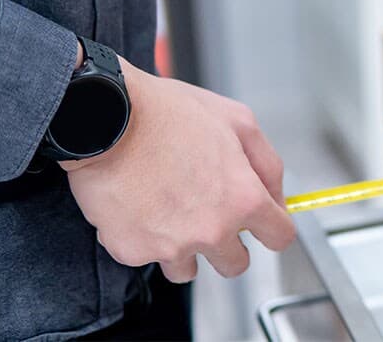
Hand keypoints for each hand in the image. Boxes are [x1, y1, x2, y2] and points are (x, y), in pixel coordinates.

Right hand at [62, 59, 294, 282]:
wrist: (103, 118)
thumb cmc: (167, 114)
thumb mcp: (238, 121)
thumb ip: (267, 165)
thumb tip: (277, 197)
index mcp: (244, 200)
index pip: (279, 238)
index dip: (272, 228)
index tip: (262, 224)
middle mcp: (212, 231)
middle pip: (235, 265)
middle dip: (227, 244)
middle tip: (207, 214)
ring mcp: (171, 246)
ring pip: (187, 268)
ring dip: (183, 247)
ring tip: (167, 208)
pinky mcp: (131, 251)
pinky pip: (145, 256)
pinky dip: (142, 237)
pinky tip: (138, 205)